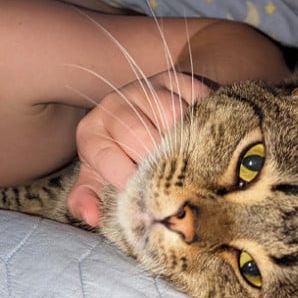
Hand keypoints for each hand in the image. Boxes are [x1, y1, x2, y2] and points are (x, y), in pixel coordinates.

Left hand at [67, 71, 212, 224]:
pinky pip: (196, 98)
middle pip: (138, 133)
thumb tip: (91, 217)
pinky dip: (206, 120)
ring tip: (196, 166)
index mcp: (90, 132)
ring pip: (170, 114)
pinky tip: (210, 141)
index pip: (105, 155)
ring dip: (186, 142)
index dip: (125, 178)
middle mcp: (114, 105)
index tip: (143, 198)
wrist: (137, 117)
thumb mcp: (97, 180)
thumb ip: (87, 200)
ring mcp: (146, 89)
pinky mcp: (177, 79)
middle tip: (175, 186)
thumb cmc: (117, 158)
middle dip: (157, 163)